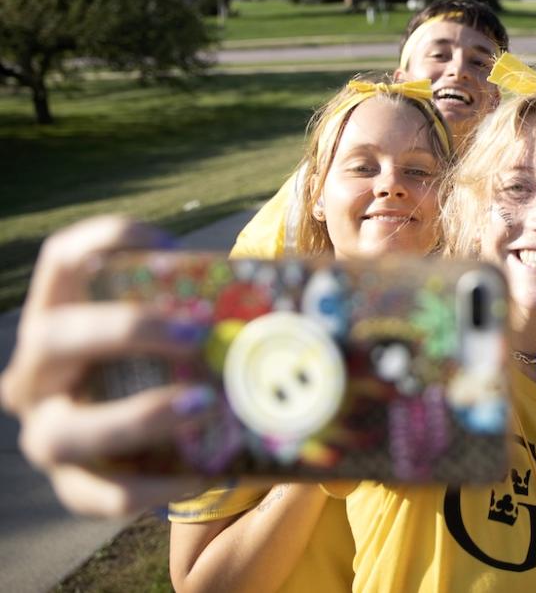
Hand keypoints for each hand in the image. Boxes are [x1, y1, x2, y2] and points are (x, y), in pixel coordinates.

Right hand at [0, 216, 213, 515]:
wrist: (145, 442)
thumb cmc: (168, 362)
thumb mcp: (176, 327)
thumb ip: (210, 306)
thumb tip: (300, 293)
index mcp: (60, 316)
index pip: (62, 259)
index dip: (108, 240)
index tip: (171, 244)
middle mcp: (36, 372)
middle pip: (54, 337)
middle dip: (126, 331)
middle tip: (196, 334)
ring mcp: (47, 431)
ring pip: (66, 431)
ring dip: (138, 417)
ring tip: (205, 403)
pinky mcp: (73, 485)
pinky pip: (102, 494)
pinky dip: (155, 486)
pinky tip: (206, 474)